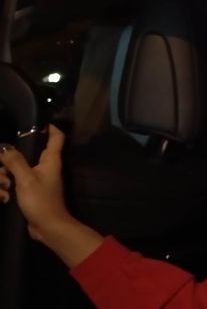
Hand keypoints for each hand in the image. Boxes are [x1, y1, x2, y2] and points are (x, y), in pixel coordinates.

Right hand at [0, 125, 74, 241]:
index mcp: (51, 160)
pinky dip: (8, 186)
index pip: (56, 137)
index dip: (49, 127)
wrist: (48, 226)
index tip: (35, 123)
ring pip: (18, 167)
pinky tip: (3, 195)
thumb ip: (15, 161)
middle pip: (28, 151)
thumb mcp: (25, 179)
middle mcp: (46, 166)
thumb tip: (4, 146)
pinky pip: (16, 181)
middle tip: (2, 166)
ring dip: (6, 175)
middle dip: (11, 157)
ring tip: (4, 187)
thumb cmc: (41, 200)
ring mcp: (38, 178)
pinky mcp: (30, 190)